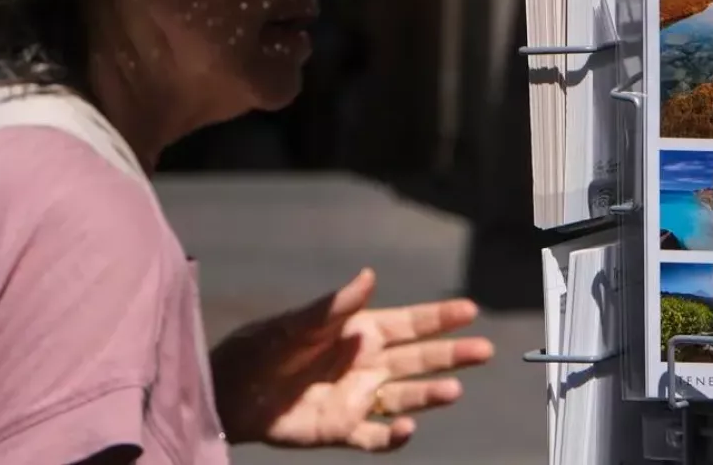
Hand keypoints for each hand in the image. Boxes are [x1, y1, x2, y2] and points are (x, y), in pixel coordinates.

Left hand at [207, 268, 494, 451]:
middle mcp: (366, 364)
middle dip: (452, 354)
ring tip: (453, 390)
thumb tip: (370, 275)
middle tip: (484, 351)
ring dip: (431, 395)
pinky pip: (376, 437)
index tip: (470, 310)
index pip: (409, 323)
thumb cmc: (260, 348)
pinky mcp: (342, 430)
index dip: (438, 317)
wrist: (228, 392)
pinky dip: (394, 436)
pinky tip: (405, 428)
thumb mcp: (295, 324)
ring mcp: (357, 398)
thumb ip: (334, 306)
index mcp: (359, 332)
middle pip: (419, 359)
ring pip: (406, 397)